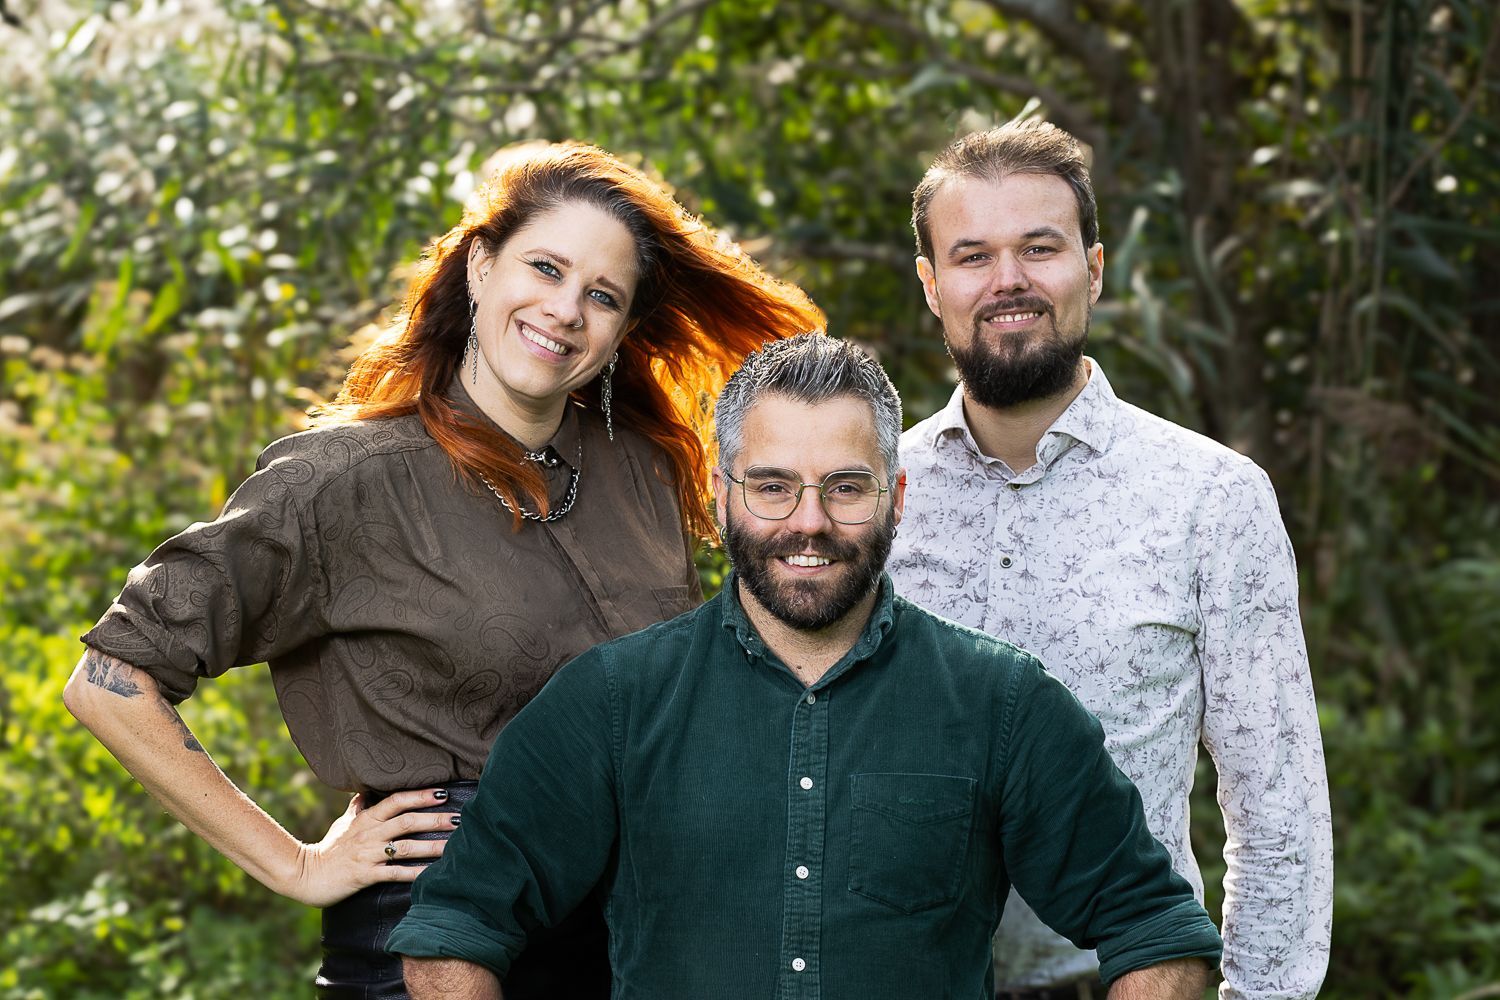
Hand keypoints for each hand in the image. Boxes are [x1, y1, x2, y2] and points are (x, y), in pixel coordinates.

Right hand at [282, 789, 461, 906]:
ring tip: (454, 845)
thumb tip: (365, 790)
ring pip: (405, 847)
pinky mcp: (365, 875)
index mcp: (367, 819)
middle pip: (406, 822)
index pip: (396, 801)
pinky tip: (432, 875)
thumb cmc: (328, 848)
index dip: (420, 796)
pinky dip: (414, 874)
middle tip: (459, 818)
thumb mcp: (344, 823)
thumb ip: (358, 807)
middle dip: (434, 820)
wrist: (305, 875)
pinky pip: (394, 873)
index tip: (443, 794)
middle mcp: (369, 834)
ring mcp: (368, 855)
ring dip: (431, 846)